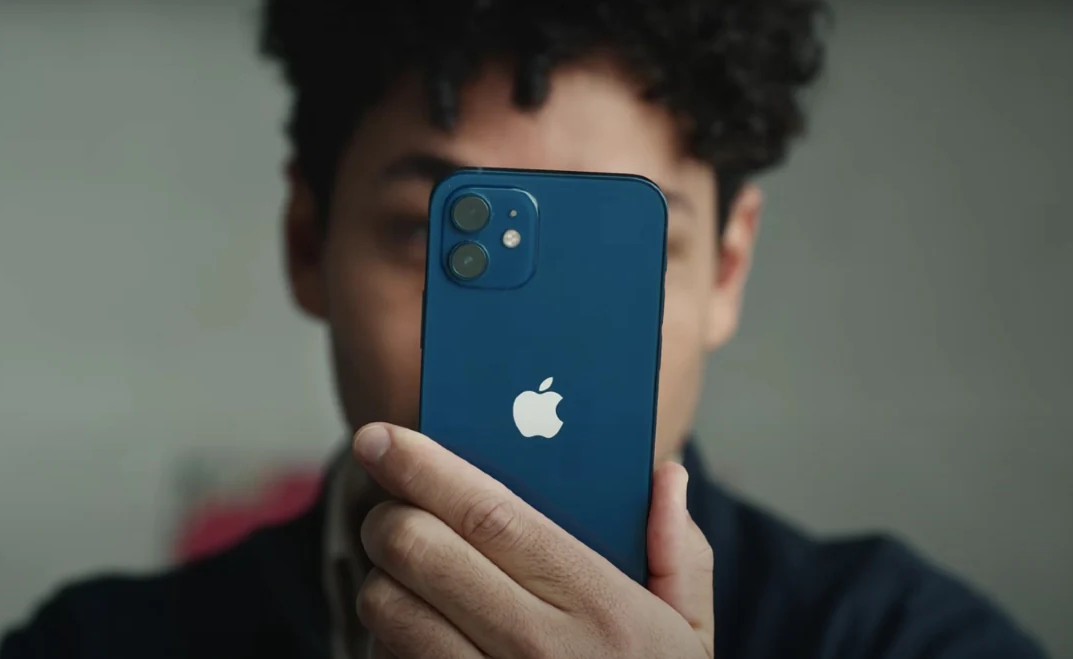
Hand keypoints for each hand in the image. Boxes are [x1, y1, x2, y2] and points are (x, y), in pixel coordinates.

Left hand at [351, 422, 713, 658]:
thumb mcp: (691, 632)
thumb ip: (683, 552)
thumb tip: (667, 476)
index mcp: (598, 605)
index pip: (491, 515)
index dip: (425, 467)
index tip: (381, 436)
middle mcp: (537, 648)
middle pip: (422, 552)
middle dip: (388, 515)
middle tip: (389, 505)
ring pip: (389, 610)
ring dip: (381, 579)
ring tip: (404, 572)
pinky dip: (383, 639)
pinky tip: (409, 630)